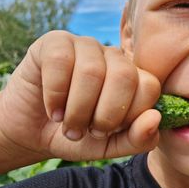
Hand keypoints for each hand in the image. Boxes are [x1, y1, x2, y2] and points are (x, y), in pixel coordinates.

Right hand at [0, 30, 160, 171]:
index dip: (129, 116)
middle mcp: (114, 57)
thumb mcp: (110, 146)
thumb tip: (155, 118)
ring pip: (92, 71)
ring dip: (77, 110)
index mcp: (133, 78)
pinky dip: (54, 95)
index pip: (150, 87)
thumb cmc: (77, 135)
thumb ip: (138, 138)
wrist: (33, 132)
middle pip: (125, 75)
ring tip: (67, 123)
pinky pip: (60, 61)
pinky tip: (51, 108)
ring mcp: (86, 46)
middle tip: (87, 130)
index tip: (107, 131)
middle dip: (104, 115)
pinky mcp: (55, 42)